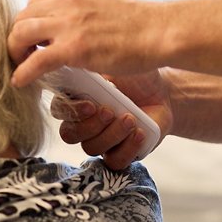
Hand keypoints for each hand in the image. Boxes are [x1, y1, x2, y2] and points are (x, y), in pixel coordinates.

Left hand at [8, 0, 162, 86]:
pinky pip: (34, 61)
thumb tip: (62, 24)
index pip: (36, 0)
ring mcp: (68, 21)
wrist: (159, 32)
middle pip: (24, 15)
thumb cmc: (138, 23)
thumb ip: (80, 7)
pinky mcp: (72, 47)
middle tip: (23, 53)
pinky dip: (23, 72)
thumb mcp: (103, 0)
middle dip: (19, 36)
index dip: (32, 21)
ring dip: (15, 52)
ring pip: (20, 34)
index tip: (34, 38)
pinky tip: (20, 82)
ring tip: (20, 65)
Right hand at [50, 70, 173, 169]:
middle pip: (69, 134)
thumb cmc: (136, 76)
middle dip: (90, 125)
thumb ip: (93, 66)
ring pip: (92, 148)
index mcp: (76, 98)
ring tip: (131, 119)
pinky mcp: (118, 154)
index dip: (71, 111)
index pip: (59, 109)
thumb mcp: (116, 64)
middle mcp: (82, 122)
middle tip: (110, 111)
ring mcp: (99, 140)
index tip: (90, 104)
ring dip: (112, 134)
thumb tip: (75, 59)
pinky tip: (139, 133)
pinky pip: (114, 162)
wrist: (162, 94)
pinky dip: (127, 148)